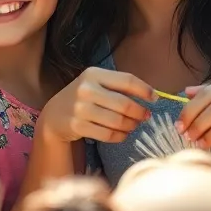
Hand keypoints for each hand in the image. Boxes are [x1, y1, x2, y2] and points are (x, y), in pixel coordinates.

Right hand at [38, 67, 152, 143]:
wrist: (55, 114)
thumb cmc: (83, 97)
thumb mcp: (96, 84)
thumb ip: (119, 87)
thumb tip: (151, 97)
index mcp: (94, 74)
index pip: (127, 80)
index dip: (144, 90)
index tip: (155, 98)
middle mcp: (86, 89)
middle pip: (125, 104)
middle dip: (140, 112)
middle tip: (145, 116)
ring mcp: (80, 108)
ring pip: (118, 122)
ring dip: (131, 126)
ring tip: (133, 125)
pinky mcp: (77, 126)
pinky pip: (108, 135)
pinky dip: (120, 136)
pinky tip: (122, 134)